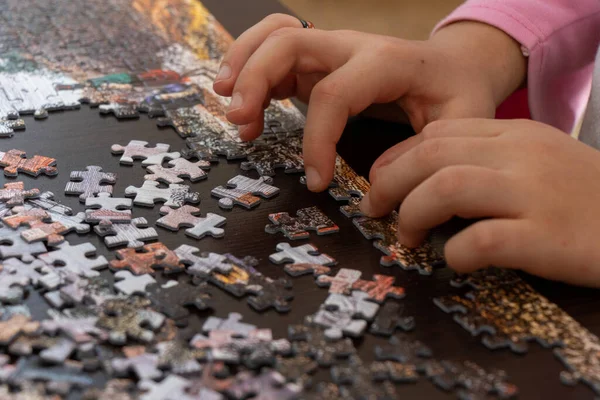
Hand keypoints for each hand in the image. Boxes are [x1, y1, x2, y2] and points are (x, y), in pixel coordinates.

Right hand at [213, 14, 524, 190]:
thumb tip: (380, 188)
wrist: (457, 64)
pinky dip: (251, 72)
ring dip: (243, 66)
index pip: (334, 94)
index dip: (317, 140)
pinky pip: (275, 52)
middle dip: (256, 80)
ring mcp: (333, 49)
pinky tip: (247, 110)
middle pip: (289, 43)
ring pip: (274, 36)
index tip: (316, 181)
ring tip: (232, 110)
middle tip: (241, 123)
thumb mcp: (464, 122)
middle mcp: (353, 46)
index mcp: (387, 61)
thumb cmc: (460, 93)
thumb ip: (429, 153)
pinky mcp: (320, 61)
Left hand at [361, 118, 599, 285]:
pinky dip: (456, 252)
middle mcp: (521, 155)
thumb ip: (486, 160)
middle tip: (375, 211)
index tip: (379, 182)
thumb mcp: (537, 162)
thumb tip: (421, 181)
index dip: (396, 158)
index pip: (437, 133)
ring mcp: (535, 193)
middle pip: (430, 156)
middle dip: (389, 184)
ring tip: (408, 237)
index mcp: (516, 135)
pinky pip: (482, 239)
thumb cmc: (585, 199)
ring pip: (446, 188)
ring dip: (413, 214)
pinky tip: (455, 260)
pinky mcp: (547, 236)